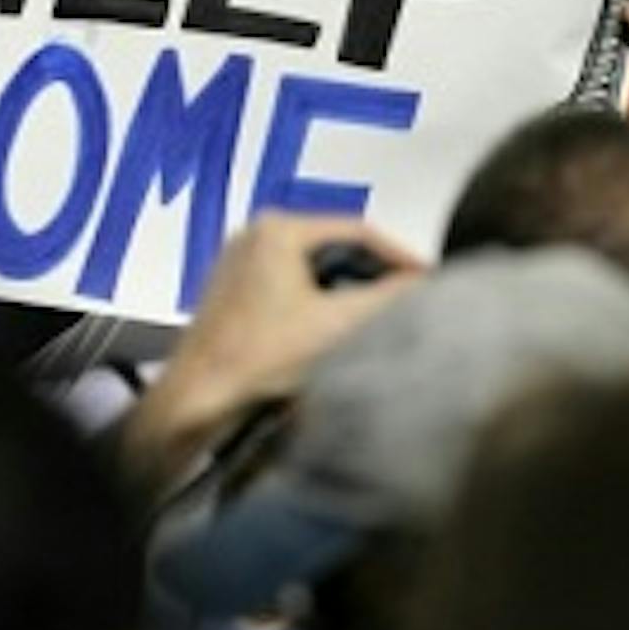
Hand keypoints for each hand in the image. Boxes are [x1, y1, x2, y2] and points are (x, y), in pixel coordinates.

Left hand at [119, 214, 424, 492]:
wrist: (196, 400)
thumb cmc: (259, 360)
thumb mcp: (338, 325)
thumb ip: (389, 298)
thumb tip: (429, 282)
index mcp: (279, 228)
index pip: (360, 231)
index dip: (402, 257)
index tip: (432, 280)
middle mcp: (256, 233)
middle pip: (338, 247)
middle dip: (376, 274)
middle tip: (413, 299)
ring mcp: (242, 260)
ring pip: (316, 267)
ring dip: (350, 289)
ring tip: (385, 315)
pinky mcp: (236, 289)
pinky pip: (294, 284)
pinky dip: (322, 301)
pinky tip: (341, 327)